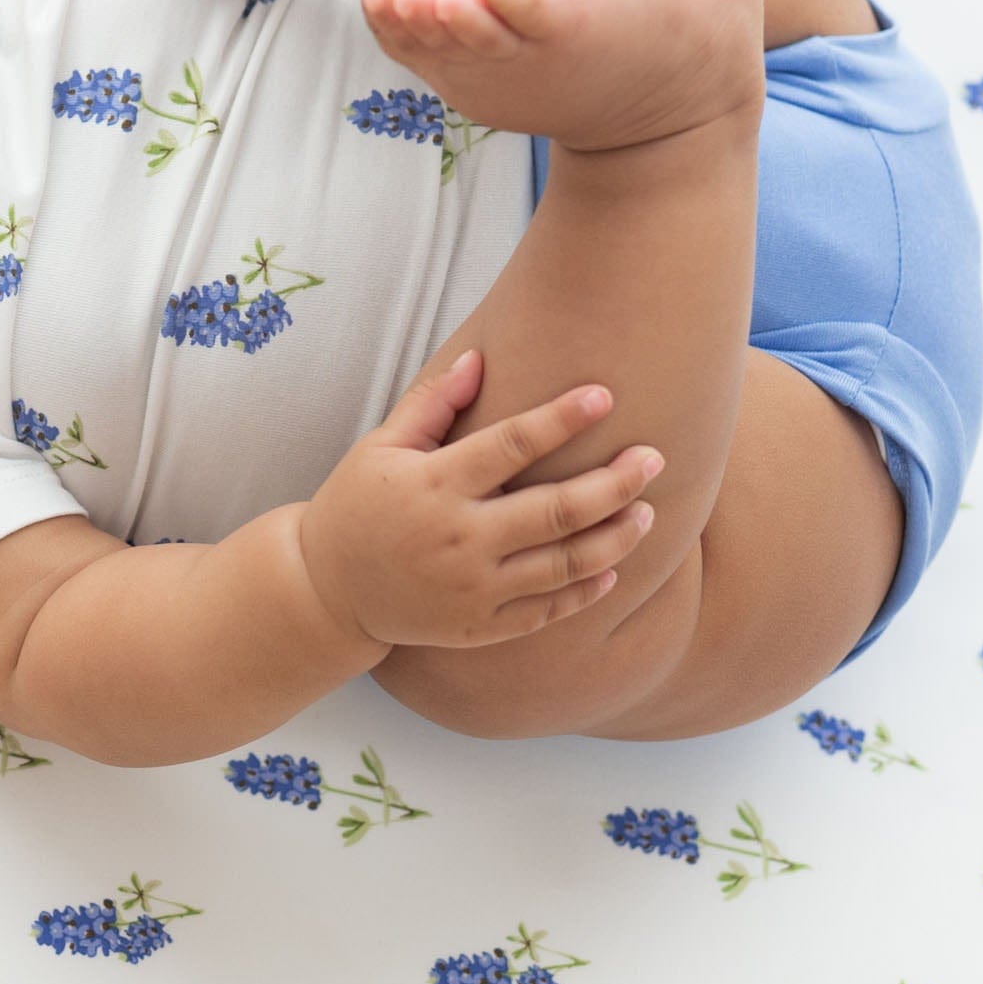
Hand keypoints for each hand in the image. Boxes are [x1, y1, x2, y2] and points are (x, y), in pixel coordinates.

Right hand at [297, 348, 663, 649]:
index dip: (561, 418)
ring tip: (648, 514)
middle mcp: (458, 538)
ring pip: (564, 564)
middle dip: (615, 482)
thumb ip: (432, 403)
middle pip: (557, 509)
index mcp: (434, 484)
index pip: (511, 444)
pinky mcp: (477, 626)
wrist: (328, 589)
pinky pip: (545, 611)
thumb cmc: (357, 504)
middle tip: (655, 459)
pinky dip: (584, 591)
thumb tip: (481, 357)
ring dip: (615, 538)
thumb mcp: (380, 445)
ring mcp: (471, 588)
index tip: (605, 395)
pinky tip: (613, 569)